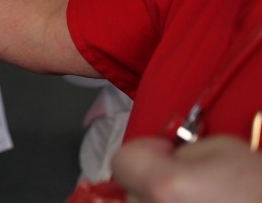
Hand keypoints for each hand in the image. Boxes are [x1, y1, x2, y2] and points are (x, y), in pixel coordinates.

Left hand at [112, 135, 261, 202]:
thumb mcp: (225, 149)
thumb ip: (183, 150)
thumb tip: (169, 158)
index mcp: (164, 187)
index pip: (122, 161)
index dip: (146, 151)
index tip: (168, 152)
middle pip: (133, 193)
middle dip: (155, 183)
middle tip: (192, 182)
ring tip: (202, 202)